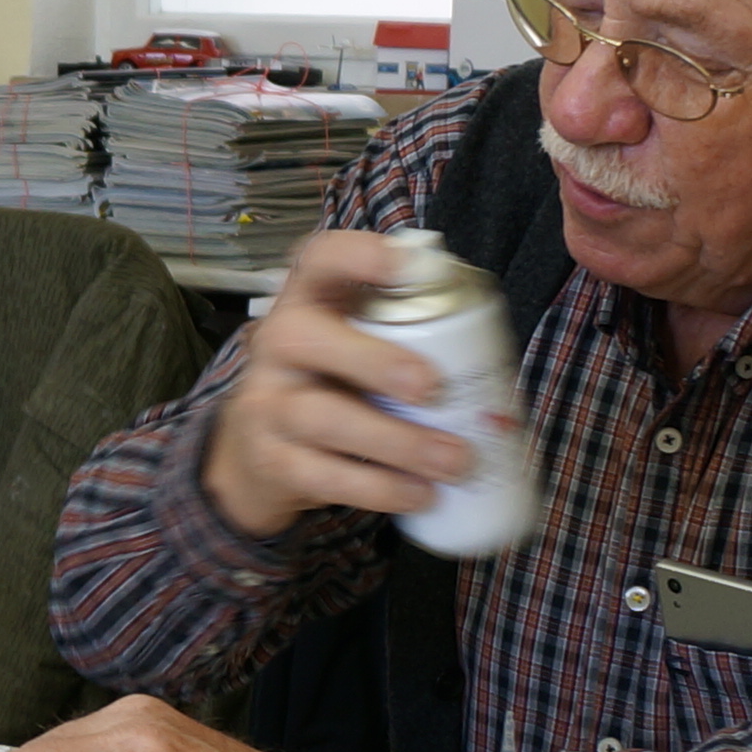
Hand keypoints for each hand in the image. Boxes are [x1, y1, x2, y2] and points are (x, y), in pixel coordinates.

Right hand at [200, 230, 474, 539]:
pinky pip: (324, 476)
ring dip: (397, 441)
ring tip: (455, 461)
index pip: (318, 260)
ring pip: (324, 417)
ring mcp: (268, 404)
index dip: (359, 256)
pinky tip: (421, 495)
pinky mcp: (273, 461)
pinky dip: (379, 489)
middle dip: (375, 362)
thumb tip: (494, 354)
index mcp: (308, 301)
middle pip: (308, 340)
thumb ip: (403, 332)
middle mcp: (278, 344)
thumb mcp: (354, 343)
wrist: (258, 451)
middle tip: (434, 387)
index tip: (410, 267)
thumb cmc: (334, 383)